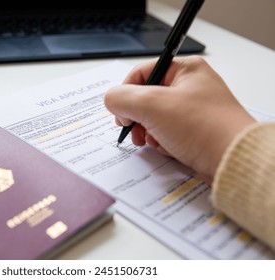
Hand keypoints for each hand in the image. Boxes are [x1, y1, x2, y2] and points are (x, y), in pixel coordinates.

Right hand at [104, 56, 255, 181]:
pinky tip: (166, 147)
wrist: (232, 161)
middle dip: (136, 116)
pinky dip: (160, 141)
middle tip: (133, 128)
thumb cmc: (202, 127)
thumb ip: (122, 98)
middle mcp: (190, 86)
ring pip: (154, 116)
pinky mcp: (194, 130)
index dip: (126, 91)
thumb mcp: (152, 105)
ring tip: (151, 141)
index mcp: (185, 69)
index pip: (142, 72)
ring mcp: (193, 110)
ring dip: (147, 130)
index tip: (121, 110)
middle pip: (146, 97)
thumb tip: (112, 101)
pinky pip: (166, 131)